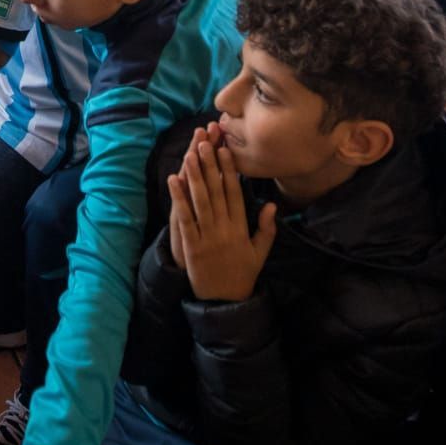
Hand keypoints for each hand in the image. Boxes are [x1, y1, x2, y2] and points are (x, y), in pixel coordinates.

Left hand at [166, 126, 275, 303]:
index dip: (229, 171)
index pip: (234, 193)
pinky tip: (174, 181)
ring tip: (189, 154)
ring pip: (200, 201)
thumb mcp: (260, 252)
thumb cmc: (243, 274)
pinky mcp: (192, 246)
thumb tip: (272, 204)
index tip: (225, 150)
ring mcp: (208, 237)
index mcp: (241, 228)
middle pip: (216, 192)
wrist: (226, 302)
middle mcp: (225, 230)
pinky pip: (185, 219)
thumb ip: (266, 228)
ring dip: (194, 176)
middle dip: (210, 166)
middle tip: (206, 142)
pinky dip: (179, 199)